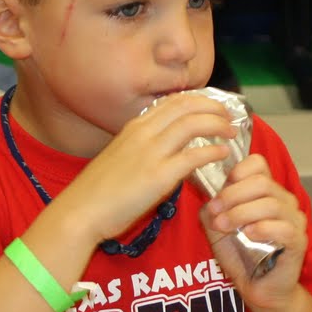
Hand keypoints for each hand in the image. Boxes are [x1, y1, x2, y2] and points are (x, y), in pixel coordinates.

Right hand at [51, 91, 234, 247]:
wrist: (80, 212)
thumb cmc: (96, 192)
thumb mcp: (119, 157)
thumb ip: (141, 148)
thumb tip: (162, 151)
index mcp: (133, 127)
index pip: (172, 102)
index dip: (198, 100)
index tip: (212, 106)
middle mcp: (143, 133)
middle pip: (186, 106)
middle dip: (213, 106)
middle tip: (228, 115)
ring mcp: (151, 153)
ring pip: (193, 125)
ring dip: (217, 125)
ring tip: (231, 132)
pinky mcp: (158, 176)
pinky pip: (194, 156)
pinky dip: (213, 152)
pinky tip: (223, 154)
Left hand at [200, 153, 307, 310]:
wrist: (257, 286)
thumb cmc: (241, 254)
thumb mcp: (218, 226)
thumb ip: (212, 207)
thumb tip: (208, 196)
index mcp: (267, 191)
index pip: (258, 164)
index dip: (238, 171)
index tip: (220, 189)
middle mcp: (284, 201)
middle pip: (262, 182)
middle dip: (232, 195)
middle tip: (215, 211)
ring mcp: (294, 220)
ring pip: (271, 204)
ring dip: (241, 213)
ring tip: (224, 225)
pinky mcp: (298, 241)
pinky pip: (283, 228)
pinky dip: (262, 229)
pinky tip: (248, 235)